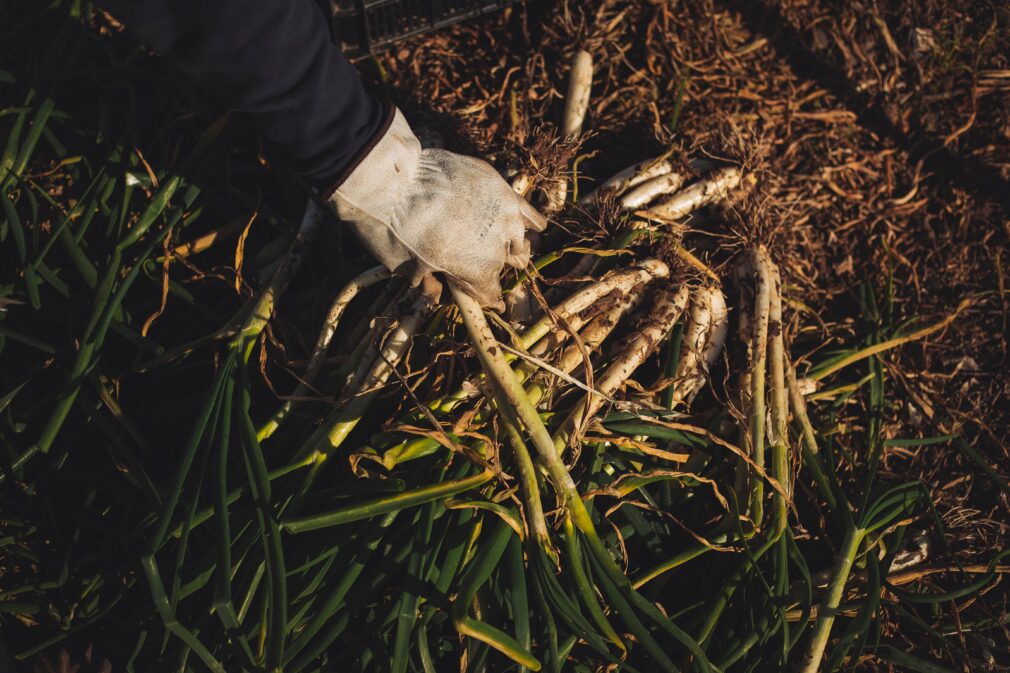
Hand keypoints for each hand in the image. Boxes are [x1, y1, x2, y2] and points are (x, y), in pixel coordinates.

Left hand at [328, 108, 546, 308]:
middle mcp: (497, 248)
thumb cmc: (394, 232)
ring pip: (521, 241)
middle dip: (494, 268)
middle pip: (506, 266)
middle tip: (480, 263)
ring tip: (504, 244)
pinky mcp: (502, 189)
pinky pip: (528, 212)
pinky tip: (531, 226)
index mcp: (477, 272)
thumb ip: (429, 283)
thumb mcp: (406, 270)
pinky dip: (530, 222)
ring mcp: (503, 216)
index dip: (486, 298)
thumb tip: (438, 292)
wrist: (393, 181)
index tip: (487, 300)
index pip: (491, 294)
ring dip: (513, 247)